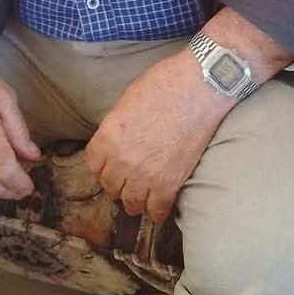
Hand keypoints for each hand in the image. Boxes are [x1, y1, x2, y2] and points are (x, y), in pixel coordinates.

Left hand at [85, 50, 233, 222]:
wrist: (200, 89)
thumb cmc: (166, 84)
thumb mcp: (128, 100)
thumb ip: (117, 126)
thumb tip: (117, 139)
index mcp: (109, 136)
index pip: (93, 164)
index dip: (103, 165)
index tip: (110, 165)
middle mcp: (122, 160)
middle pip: (110, 186)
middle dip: (118, 183)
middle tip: (128, 180)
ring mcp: (145, 175)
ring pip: (131, 203)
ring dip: (136, 199)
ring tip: (143, 195)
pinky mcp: (170, 184)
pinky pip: (157, 210)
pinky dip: (158, 210)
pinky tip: (160, 204)